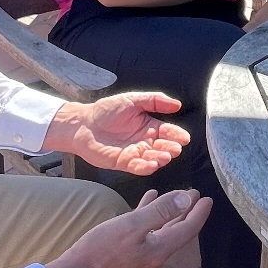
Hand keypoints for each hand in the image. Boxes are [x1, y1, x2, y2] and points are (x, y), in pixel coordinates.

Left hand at [46, 93, 189, 174]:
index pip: (168, 132)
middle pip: (163, 147)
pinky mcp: (124, 163)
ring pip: (153, 159)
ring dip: (160, 159)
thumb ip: (155, 101)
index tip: (184, 138)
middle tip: (175, 149)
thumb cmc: (106, 110)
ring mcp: (135, 153)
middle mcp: (145, 141)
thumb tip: (177, 104)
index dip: (177, 135)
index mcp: (149, 126)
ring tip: (165, 156)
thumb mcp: (132, 100)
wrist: (83, 123)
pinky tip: (151, 164)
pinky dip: (146, 167)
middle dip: (171, 149)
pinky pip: (137, 167)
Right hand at [47, 189, 213, 267]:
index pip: (187, 230)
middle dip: (188, 213)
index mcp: (160, 250)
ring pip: (162, 232)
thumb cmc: (102, 249)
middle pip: (178, 232)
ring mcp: (142, 258)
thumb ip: (161, 212)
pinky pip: (146, 233)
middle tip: (196, 195)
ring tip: (176, 197)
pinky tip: (147, 202)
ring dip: (170, 214)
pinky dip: (150, 217)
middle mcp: (156, 257)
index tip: (207, 198)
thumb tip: (187, 200)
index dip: (199, 213)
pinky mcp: (129, 256)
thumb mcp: (132, 225)